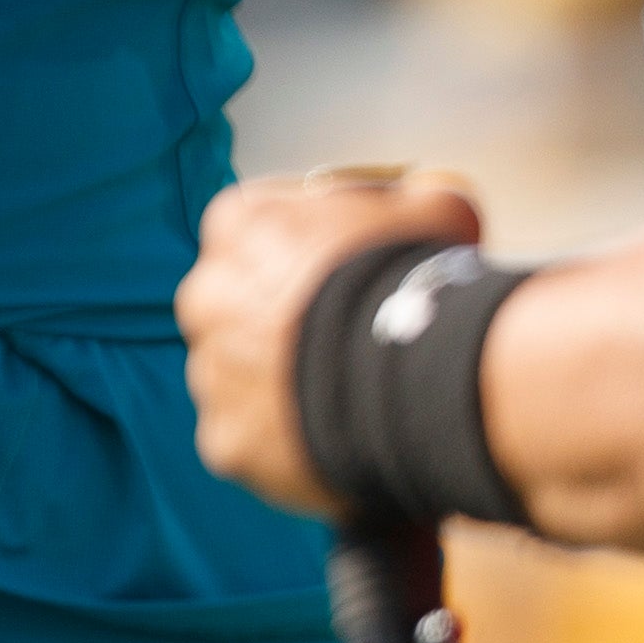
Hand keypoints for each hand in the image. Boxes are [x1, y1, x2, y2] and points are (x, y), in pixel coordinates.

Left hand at [181, 169, 485, 516]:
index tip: (347, 280)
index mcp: (239, 225)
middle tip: (345, 349)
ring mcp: (211, 373)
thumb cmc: (423, 281)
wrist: (421, 375)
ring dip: (281, 390)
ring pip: (239, 383)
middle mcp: (206, 296)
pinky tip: (333, 444)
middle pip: (237, 310)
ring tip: (349, 405)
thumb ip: (418, 196)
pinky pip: (251, 445)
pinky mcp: (226, 440)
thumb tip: (429, 193)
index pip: (258, 233)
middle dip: (281, 326)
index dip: (308, 258)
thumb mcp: (438, 210)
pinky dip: (284, 449)